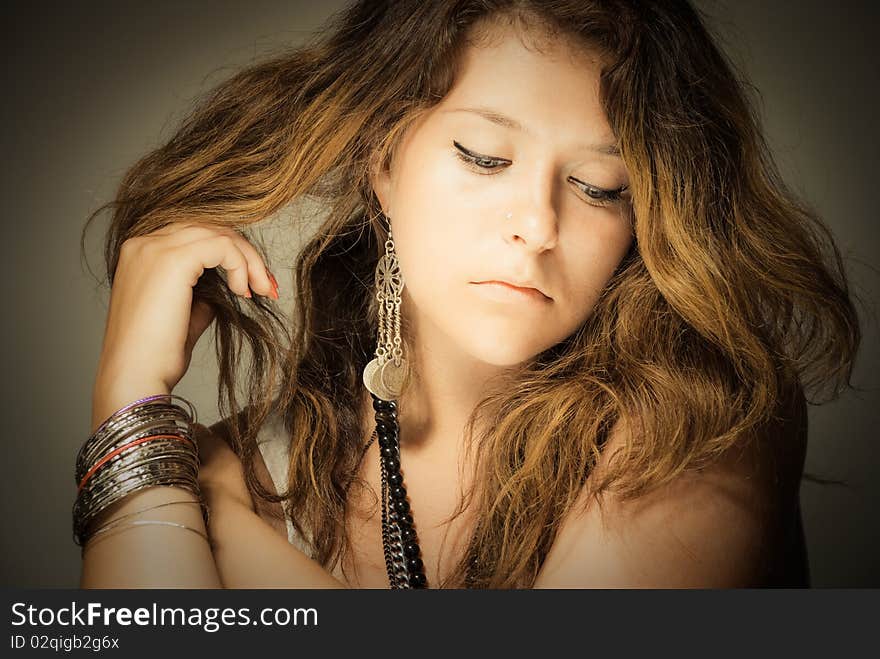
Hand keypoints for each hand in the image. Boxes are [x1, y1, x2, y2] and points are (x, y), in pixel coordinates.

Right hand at [91, 222, 277, 431]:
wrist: (135, 376)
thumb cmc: (156, 355)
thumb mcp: (185, 313)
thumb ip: (204, 291)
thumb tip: (230, 282)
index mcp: (141, 254)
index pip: (196, 237)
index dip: (231, 255)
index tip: (254, 284)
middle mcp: (143, 244)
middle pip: (210, 229)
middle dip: (245, 255)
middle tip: (268, 286)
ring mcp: (154, 248)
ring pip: (219, 234)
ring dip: (249, 261)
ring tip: (261, 291)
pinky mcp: (171, 259)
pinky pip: (222, 246)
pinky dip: (241, 265)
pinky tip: (242, 292)